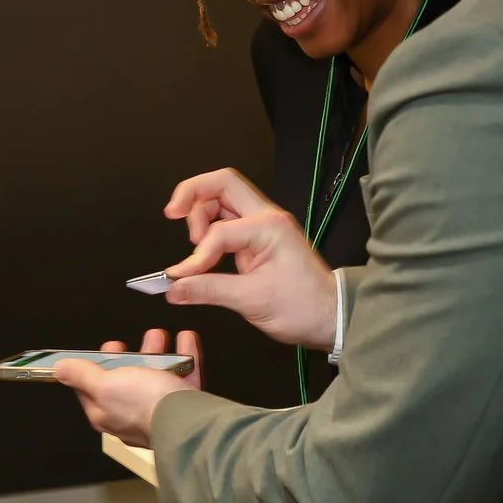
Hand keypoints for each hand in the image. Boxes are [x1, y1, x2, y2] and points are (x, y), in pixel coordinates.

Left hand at [55, 328, 202, 446]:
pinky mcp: (185, 405)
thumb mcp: (105, 385)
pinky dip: (185, 356)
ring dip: (156, 353)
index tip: (98, 351)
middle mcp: (132, 414)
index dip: (91, 369)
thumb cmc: (144, 405)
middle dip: (127, 358)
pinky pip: (184, 375)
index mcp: (106, 413)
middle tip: (126, 342)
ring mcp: (160, 410)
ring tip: (158, 334)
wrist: (190, 424)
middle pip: (125, 382)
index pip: (90, 390)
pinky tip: (186, 339)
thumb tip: (59, 370)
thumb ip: (83, 375)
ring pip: (156, 376)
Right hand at [159, 169, 336, 349]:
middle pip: (223, 184)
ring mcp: (264, 226)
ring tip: (194, 243)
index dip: (197, 255)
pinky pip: (228, 221)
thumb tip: (175, 287)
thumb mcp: (252, 300)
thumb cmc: (304, 307)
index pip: (219, 231)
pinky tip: (203, 248)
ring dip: (201, 213)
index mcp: (269, 227)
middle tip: (171, 212)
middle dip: (193, 193)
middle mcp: (267, 218)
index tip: (183, 277)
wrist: (330, 317)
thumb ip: (208, 290)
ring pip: (223, 200)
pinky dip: (210, 229)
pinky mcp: (260, 238)